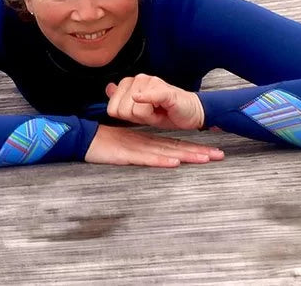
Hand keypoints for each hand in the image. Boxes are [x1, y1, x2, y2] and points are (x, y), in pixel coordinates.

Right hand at [84, 125, 224, 167]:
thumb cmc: (100, 143)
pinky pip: (146, 158)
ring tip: (205, 158)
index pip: (172, 143)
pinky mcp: (126, 155)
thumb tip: (155, 154)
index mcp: (144, 140)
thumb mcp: (123, 145)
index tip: (210, 151)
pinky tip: (174, 162)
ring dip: (186, 155)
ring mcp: (136, 148)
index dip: (192, 147)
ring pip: (166, 152)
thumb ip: (137, 148)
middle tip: (219, 154)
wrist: (81, 138)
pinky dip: (160, 160)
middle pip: (175, 147)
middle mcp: (144, 142)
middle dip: (198, 151)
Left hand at [105, 74, 204, 130]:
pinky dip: (146, 99)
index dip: (126, 117)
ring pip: (135, 109)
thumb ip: (122, 99)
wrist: (192, 112)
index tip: (140, 115)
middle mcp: (139, 79)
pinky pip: (149, 96)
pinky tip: (150, 103)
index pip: (112, 108)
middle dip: (136, 118)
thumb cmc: (166, 111)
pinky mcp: (164, 91)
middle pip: (122, 110)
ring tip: (159, 111)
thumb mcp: (139, 109)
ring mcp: (151, 82)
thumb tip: (108, 88)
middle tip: (151, 114)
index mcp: (130, 83)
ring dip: (148, 117)